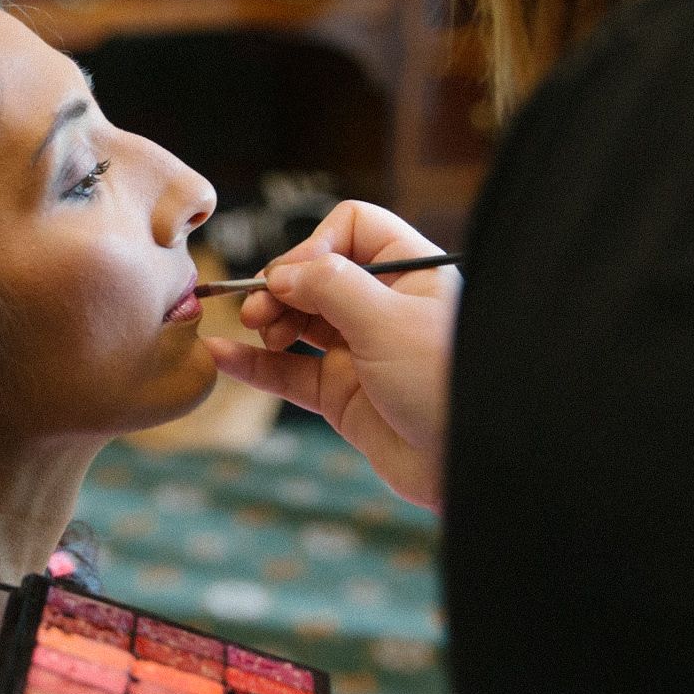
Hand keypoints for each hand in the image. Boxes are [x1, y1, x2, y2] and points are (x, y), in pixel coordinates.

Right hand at [204, 201, 457, 507]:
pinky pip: (288, 372)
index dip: (316, 244)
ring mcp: (361, 351)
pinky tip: (221, 356)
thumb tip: (281, 273)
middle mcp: (385, 307)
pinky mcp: (343, 396)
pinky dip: (254, 364)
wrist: (472, 465)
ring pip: (297, 321)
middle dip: (282, 285)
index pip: (353, 228)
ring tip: (253, 328)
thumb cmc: (448, 384)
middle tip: (260, 308)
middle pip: (316, 274)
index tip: (298, 275)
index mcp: (411, 273)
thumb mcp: (389, 321)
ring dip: (266, 319)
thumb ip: (330, 287)